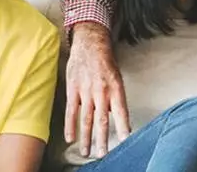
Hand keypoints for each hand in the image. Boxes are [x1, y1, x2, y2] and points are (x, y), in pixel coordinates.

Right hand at [63, 23, 130, 157]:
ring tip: (87, 152)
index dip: (124, 127)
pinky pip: (71, 111)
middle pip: (102, 120)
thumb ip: (116, 98)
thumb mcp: (117, 78)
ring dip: (87, 138)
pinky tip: (70, 138)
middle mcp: (101, 92)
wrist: (89, 43)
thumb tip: (116, 117)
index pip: (121, 112)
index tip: (126, 141)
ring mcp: (86, 91)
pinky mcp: (73, 90)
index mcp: (115, 89)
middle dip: (103, 139)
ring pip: (86, 119)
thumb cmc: (105, 62)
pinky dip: (70, 126)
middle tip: (103, 154)